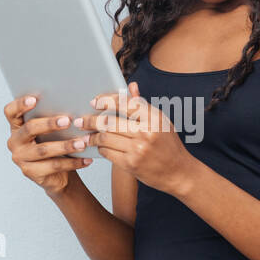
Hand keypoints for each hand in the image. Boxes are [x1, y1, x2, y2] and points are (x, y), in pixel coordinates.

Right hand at [3, 93, 91, 196]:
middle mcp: (14, 142)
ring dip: (65, 145)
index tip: (35, 99)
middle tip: (68, 121)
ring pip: (43, 150)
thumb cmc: (54, 145)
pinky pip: (53, 166)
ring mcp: (20, 158)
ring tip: (82, 143)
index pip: (10, 112)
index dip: (20, 104)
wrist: (57, 175)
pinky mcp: (30, 172)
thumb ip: (53, 119)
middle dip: (49, 124)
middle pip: (29, 129)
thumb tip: (72, 108)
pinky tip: (85, 159)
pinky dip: (72, 162)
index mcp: (17, 126)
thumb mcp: (51, 132)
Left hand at [82, 81, 195, 195]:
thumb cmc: (169, 145)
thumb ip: (143, 105)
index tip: (95, 102)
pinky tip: (99, 146)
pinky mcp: (131, 164)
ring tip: (86, 136)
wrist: (179, 173)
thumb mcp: (161, 122)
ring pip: (105, 137)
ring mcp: (138, 149)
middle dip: (91, 120)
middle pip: (109, 121)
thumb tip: (130, 87)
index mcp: (154, 117)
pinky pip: (108, 153)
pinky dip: (101, 148)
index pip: (124, 103)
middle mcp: (146, 131)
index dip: (106, 100)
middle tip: (81, 120)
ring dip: (92, 136)